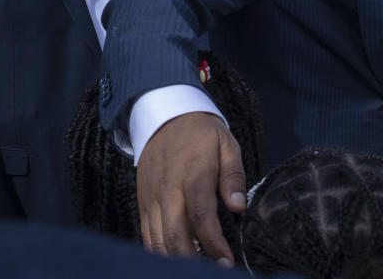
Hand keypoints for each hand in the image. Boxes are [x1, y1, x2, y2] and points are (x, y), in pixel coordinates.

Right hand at [137, 112, 245, 263]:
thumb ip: (234, 176)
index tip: (226, 262)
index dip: (214, 242)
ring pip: (157, 240)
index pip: (201, 214)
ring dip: (175, 260)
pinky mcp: (143, 203)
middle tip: (213, 273)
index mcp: (193, 173)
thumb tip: (239, 207)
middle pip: (175, 234)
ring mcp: (152, 198)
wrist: (165, 118)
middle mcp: (168, 189)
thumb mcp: (227, 144)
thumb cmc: (202, 134)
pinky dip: (159, 252)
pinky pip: (147, 235)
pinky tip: (178, 259)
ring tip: (197, 270)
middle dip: (192, 261)